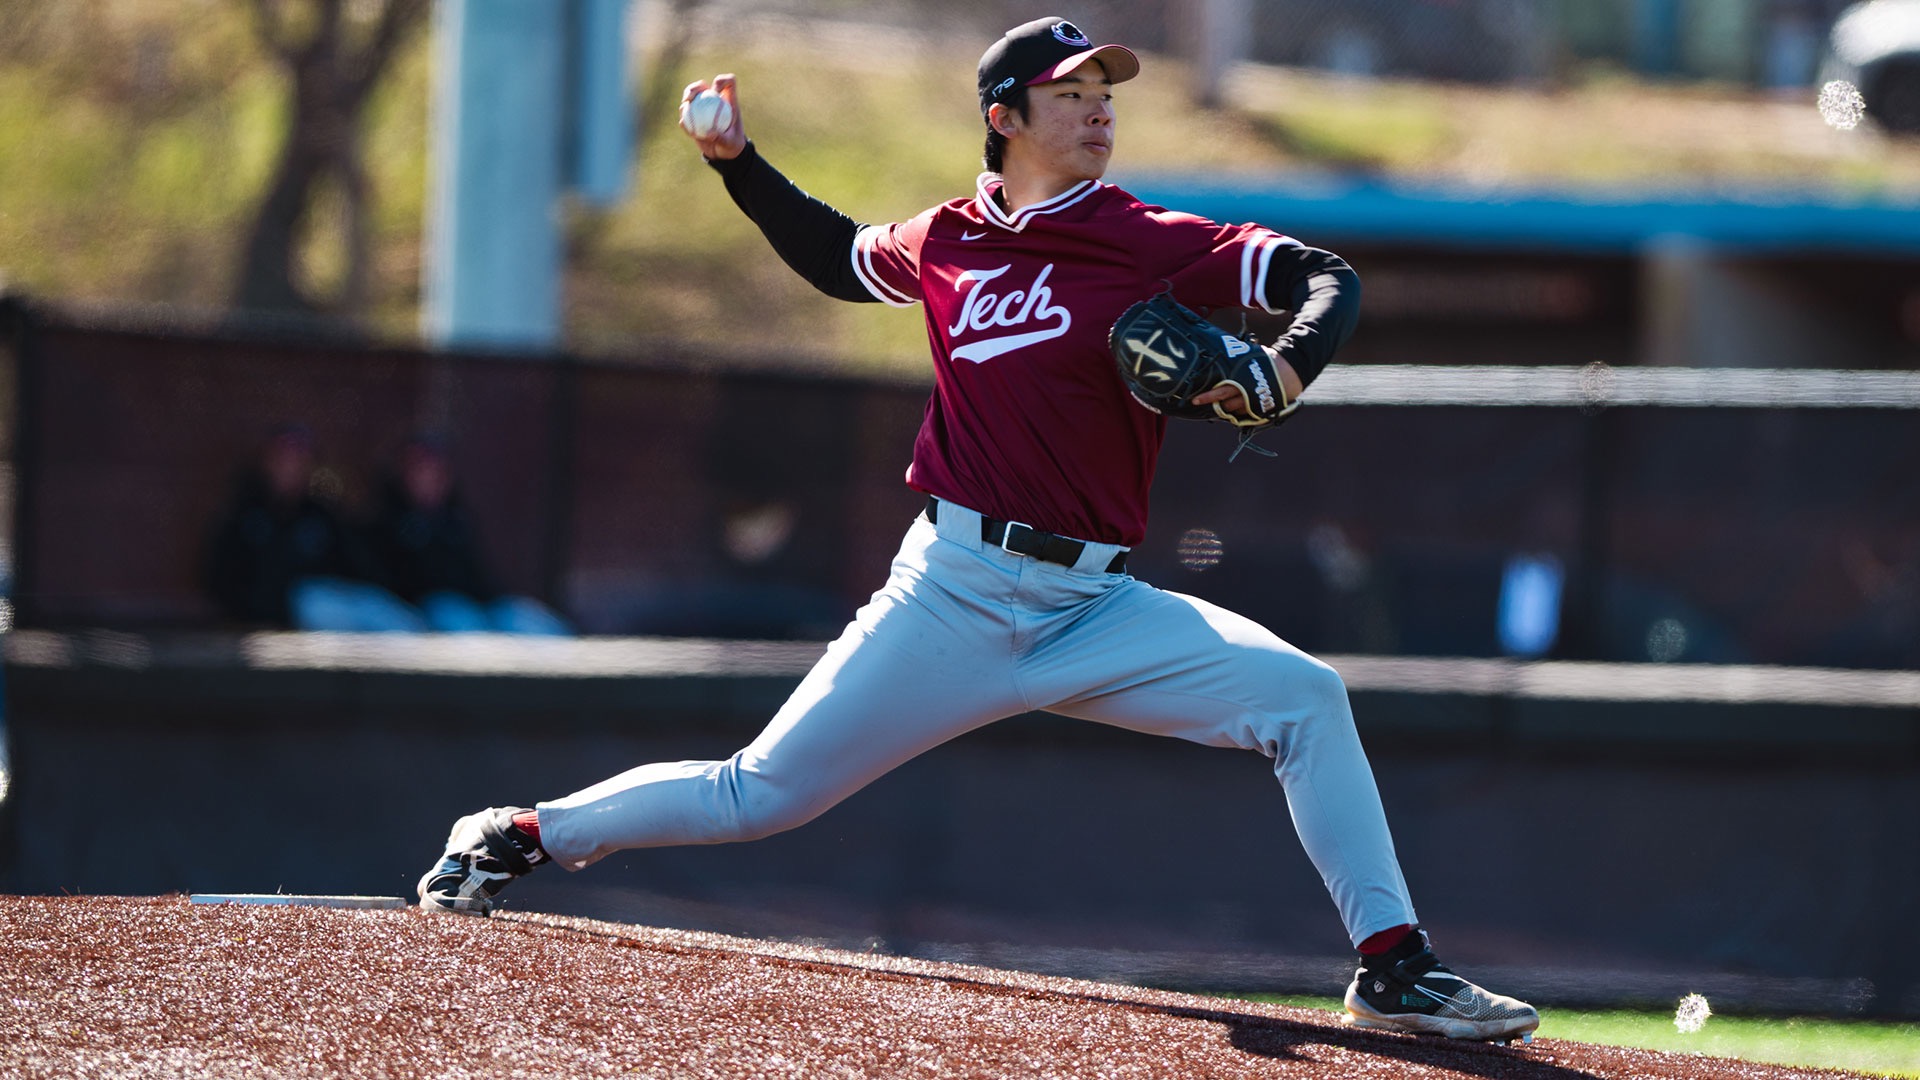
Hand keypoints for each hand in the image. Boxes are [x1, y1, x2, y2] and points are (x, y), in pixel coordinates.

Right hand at [682, 74, 746, 159]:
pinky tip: (683, 124)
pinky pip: (686, 114)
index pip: (728, 82)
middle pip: (703, 85)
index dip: (722, 81)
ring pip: (691, 96)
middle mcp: (714, 99)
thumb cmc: (732, 145)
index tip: (715, 92)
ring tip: (684, 107)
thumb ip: (722, 138)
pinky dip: (684, 118)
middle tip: (690, 98)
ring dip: (685, 99)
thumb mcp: (730, 143)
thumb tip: (710, 134)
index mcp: (728, 100)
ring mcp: (702, 106)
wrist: (723, 152)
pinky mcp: (693, 115)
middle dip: (695, 88)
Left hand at [1189, 346, 1304, 415]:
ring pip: (1234, 411)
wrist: (1291, 370)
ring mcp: (1254, 403)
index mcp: (1241, 379)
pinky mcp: (1261, 409)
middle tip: (1199, 402)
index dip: (1207, 397)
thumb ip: (1236, 361)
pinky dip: (1239, 411)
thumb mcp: (1251, 356)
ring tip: (1222, 402)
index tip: (1195, 400)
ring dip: (1227, 409)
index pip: (1220, 390)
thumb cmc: (1269, 360)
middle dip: (1212, 404)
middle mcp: (1246, 393)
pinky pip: (1245, 414)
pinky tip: (1236, 406)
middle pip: (1225, 404)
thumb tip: (1221, 353)